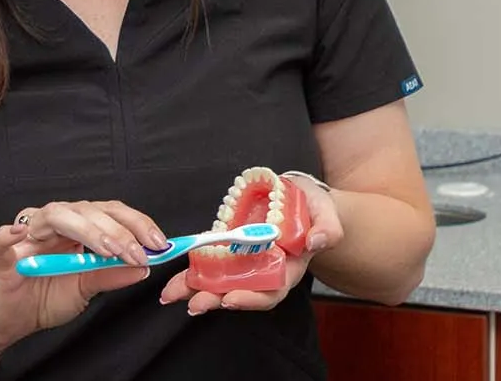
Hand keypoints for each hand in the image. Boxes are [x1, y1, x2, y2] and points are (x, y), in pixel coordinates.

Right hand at [0, 200, 170, 347]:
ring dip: (86, 230)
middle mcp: (54, 223)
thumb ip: (110, 275)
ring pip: (56, 216)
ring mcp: (28, 235)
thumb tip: (144, 267)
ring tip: (107, 250)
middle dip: (118, 231)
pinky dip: (7, 234)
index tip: (159, 244)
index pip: (110, 213)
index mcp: (77, 228)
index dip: (136, 224)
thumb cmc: (46, 298)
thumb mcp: (86, 289)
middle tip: (137, 253)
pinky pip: (0, 239)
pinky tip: (18, 233)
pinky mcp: (3, 255)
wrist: (12, 321)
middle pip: (88, 211)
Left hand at [158, 175, 343, 315]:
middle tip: (194, 303)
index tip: (230, 298)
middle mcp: (265, 271)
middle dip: (216, 299)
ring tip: (172, 295)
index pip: (272, 291)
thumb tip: (316, 241)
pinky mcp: (232, 250)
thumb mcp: (327, 213)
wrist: (301, 196)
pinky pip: (211, 265)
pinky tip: (175, 280)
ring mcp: (247, 262)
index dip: (251, 298)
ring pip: (220, 283)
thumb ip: (328, 228)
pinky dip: (192, 273)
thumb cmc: (316, 209)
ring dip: (196, 290)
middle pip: (240, 293)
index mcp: (290, 269)